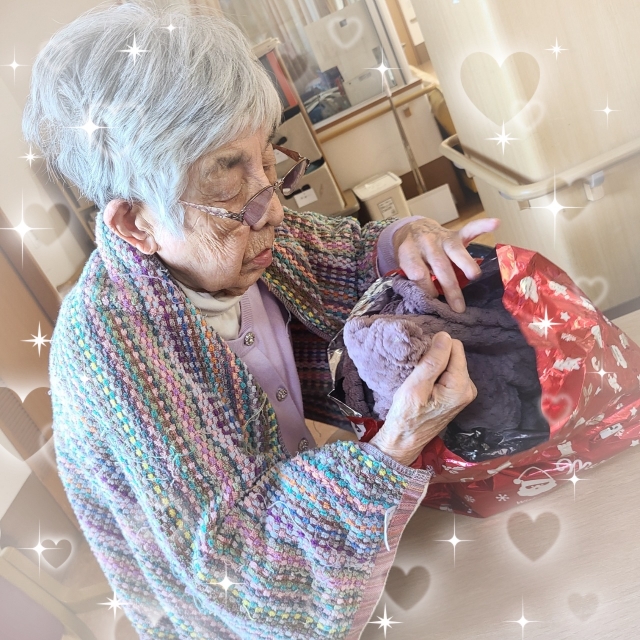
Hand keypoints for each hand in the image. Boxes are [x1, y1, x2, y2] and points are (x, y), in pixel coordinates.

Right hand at [369, 332, 476, 466]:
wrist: (405, 440)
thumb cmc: (407, 415)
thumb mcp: (415, 387)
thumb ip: (432, 362)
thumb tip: (445, 336)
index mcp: (461, 385)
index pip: (454, 346)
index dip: (434, 350)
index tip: (420, 363)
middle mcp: (469, 387)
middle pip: (454, 354)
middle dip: (436, 358)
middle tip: (418, 374)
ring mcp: (465, 392)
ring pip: (450, 361)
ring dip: (435, 366)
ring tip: (421, 381)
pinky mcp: (458, 394)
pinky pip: (449, 371)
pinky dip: (436, 374)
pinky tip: (426, 386)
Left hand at [392, 217, 499, 311]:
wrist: (413, 230)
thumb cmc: (411, 256)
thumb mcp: (404, 267)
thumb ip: (414, 280)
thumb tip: (426, 301)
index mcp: (409, 252)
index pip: (417, 271)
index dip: (425, 287)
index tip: (432, 300)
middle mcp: (426, 243)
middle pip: (440, 264)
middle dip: (450, 287)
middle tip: (458, 307)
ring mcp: (442, 238)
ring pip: (456, 250)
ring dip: (466, 264)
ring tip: (474, 276)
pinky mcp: (455, 234)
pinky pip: (470, 229)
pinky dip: (483, 226)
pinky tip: (495, 224)